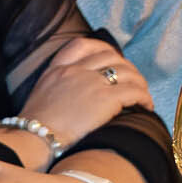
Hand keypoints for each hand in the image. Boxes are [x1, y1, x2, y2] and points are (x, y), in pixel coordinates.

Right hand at [17, 37, 153, 150]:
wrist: (35, 137)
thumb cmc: (36, 125)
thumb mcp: (42, 94)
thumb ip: (59, 86)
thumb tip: (80, 93)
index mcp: (57, 69)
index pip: (82, 46)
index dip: (102, 48)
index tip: (113, 58)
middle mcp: (75, 71)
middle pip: (111, 57)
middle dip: (127, 67)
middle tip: (133, 81)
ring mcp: (91, 83)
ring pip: (127, 72)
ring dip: (140, 83)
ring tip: (142, 95)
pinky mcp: (105, 99)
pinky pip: (135, 92)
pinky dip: (144, 98)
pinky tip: (146, 106)